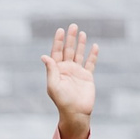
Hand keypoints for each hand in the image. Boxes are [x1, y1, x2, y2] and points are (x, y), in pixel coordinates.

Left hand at [41, 24, 97, 138]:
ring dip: (80, 43)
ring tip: (82, 32)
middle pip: (68, 50)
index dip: (58, 41)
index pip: (56, 52)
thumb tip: (44, 56)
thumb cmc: (62, 101)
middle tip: (72, 26)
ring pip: (79, 54)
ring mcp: (77, 72)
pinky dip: (93, 55)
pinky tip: (95, 46)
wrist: (76, 112)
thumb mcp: (53, 85)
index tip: (60, 30)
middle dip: (70, 38)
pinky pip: (90, 63)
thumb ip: (50, 70)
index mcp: (57, 70)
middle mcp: (67, 69)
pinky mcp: (87, 77)